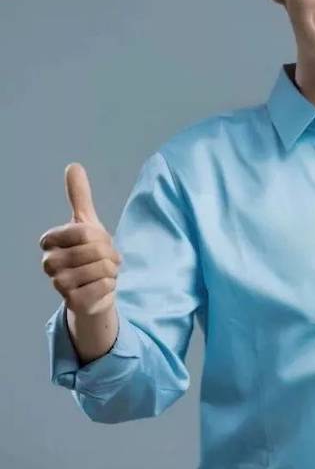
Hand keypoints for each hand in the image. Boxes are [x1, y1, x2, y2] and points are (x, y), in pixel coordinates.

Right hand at [39, 163, 122, 316]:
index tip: (98, 242)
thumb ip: (78, 196)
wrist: (96, 288)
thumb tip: (73, 166)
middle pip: (94, 250)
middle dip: (109, 255)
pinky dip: (110, 286)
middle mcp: (49, 263)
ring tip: (104, 274)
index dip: (100, 237)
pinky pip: (103, 287)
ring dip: (111, 271)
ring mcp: (58, 284)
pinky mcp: (73, 302)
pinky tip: (102, 287)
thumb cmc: (89, 253)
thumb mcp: (86, 223)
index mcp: (50, 241)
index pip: (83, 231)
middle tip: (106, 261)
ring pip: (101, 269)